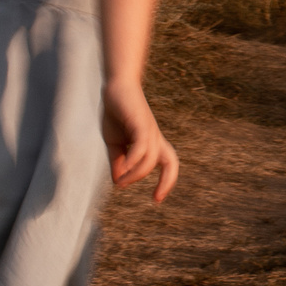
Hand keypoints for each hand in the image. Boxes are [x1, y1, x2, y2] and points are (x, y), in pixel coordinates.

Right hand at [104, 82, 179, 202]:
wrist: (116, 87)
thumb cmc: (117, 113)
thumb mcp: (115, 142)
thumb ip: (118, 161)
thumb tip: (119, 181)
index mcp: (151, 143)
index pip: (167, 164)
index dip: (166, 181)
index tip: (157, 198)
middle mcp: (154, 138)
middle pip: (171, 161)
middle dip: (167, 181)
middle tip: (156, 199)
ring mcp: (149, 131)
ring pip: (151, 159)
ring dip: (135, 174)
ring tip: (121, 182)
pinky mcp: (141, 123)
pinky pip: (141, 147)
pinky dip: (133, 162)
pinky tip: (121, 170)